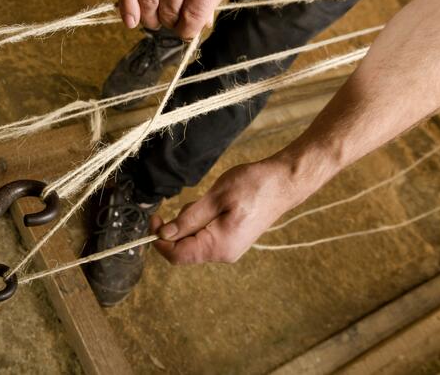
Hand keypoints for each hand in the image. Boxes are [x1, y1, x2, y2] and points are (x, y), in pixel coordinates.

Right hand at [119, 0, 249, 38]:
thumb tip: (201, 22)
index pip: (193, 15)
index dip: (188, 30)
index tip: (187, 31)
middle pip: (169, 10)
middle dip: (171, 23)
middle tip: (173, 24)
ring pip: (148, 0)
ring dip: (151, 18)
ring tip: (155, 22)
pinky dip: (126, 3)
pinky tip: (130, 20)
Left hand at [152, 157, 306, 263]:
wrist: (285, 182)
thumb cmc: (253, 185)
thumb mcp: (216, 197)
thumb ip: (189, 218)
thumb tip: (164, 235)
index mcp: (219, 246)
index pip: (177, 255)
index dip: (159, 240)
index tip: (155, 218)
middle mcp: (224, 254)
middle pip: (184, 251)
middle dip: (177, 228)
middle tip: (191, 202)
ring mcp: (229, 249)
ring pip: (194, 243)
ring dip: (190, 223)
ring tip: (210, 200)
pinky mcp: (232, 241)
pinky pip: (206, 238)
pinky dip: (201, 223)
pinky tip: (215, 205)